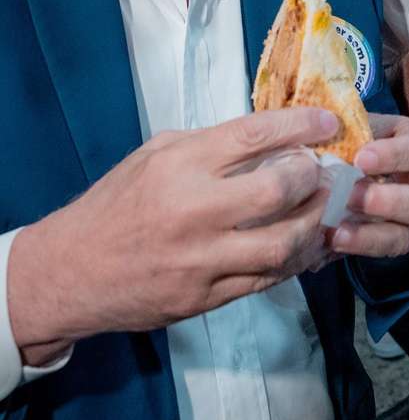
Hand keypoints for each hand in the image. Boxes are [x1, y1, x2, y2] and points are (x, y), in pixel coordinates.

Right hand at [8, 108, 339, 356]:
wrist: (70, 271)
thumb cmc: (117, 203)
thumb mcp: (155, 154)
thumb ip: (210, 145)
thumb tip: (269, 136)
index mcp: (179, 164)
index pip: (253, 135)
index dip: (299, 125)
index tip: (327, 122)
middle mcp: (193, 210)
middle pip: (277, 190)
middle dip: (312, 177)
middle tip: (325, 170)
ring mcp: (201, 259)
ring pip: (281, 243)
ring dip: (315, 224)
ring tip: (326, 208)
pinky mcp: (205, 298)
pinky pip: (266, 279)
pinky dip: (296, 260)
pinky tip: (309, 244)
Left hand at [329, 115, 408, 257]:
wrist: (352, 159)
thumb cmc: (356, 135)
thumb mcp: (358, 123)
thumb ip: (347, 128)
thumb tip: (321, 130)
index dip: (392, 156)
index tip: (360, 158)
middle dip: (391, 201)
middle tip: (351, 194)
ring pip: (408, 235)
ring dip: (371, 234)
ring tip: (336, 228)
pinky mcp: (395, 238)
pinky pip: (384, 251)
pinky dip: (358, 246)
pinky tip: (332, 238)